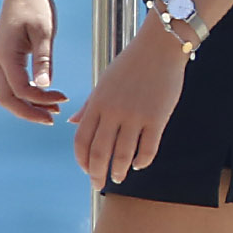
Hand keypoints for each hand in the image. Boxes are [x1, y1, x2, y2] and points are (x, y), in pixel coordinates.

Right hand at [0, 0, 62, 123]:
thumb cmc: (36, 4)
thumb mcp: (44, 31)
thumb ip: (43, 59)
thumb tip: (44, 86)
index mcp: (5, 54)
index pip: (19, 89)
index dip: (39, 100)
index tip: (62, 100)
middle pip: (6, 98)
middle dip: (28, 112)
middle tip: (52, 118)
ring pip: (7, 92)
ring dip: (28, 104)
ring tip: (55, 108)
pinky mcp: (6, 56)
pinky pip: (12, 82)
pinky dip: (27, 93)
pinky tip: (46, 93)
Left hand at [72, 25, 188, 184]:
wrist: (160, 47)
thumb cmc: (130, 64)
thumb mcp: (104, 83)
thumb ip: (89, 105)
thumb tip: (72, 123)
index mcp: (98, 103)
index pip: (82, 140)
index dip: (81, 160)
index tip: (86, 170)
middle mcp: (114, 111)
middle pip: (100, 152)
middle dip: (97, 173)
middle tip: (98, 184)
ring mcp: (136, 116)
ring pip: (123, 155)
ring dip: (119, 171)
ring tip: (119, 178)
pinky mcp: (157, 118)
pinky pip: (148, 149)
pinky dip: (142, 161)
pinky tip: (139, 164)